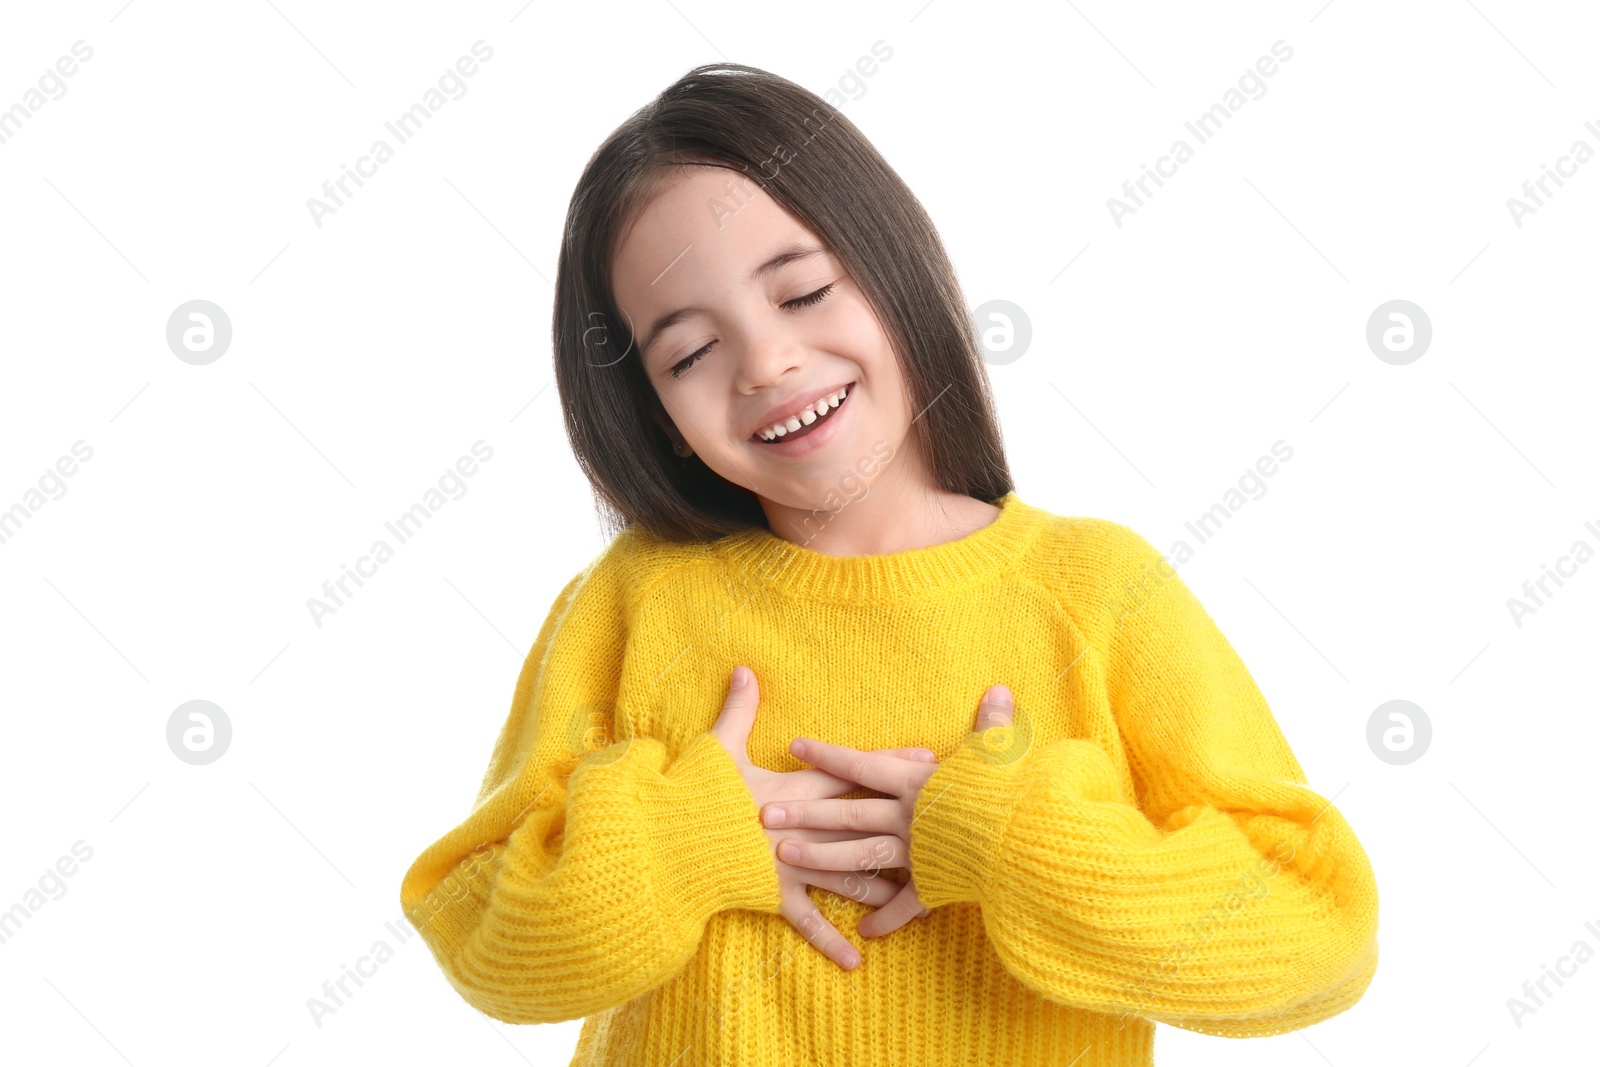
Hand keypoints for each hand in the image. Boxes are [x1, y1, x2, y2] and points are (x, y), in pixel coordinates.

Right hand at [712, 665, 937, 970]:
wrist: (669, 841)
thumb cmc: (694, 793)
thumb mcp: (718, 747)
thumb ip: (738, 709)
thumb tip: (744, 669)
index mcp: (795, 789)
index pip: (853, 772)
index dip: (890, 763)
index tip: (925, 757)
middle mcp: (806, 828)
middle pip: (866, 824)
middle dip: (907, 822)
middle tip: (945, 821)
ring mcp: (794, 865)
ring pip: (852, 875)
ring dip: (886, 885)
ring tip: (921, 893)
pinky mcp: (776, 895)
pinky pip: (811, 922)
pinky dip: (833, 942)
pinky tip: (858, 960)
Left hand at [766, 683, 1014, 938]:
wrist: (1028, 841)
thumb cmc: (1011, 791)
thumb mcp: (998, 753)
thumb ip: (991, 725)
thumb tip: (1000, 690)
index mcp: (916, 783)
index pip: (861, 765)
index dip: (827, 754)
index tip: (793, 746)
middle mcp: (907, 816)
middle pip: (847, 813)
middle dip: (804, 813)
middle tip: (765, 814)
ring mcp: (916, 852)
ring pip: (858, 855)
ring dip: (820, 857)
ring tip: (784, 856)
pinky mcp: (934, 884)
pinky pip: (904, 904)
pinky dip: (886, 917)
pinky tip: (864, 932)